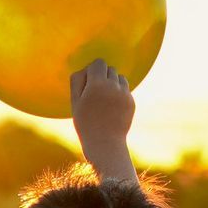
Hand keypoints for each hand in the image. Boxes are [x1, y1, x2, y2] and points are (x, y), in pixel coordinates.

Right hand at [69, 59, 135, 178]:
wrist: (105, 144)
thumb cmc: (85, 123)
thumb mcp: (75, 102)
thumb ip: (77, 81)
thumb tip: (85, 69)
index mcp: (97, 84)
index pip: (98, 63)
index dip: (92, 70)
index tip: (88, 83)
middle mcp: (113, 86)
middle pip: (110, 69)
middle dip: (103, 76)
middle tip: (95, 93)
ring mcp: (125, 94)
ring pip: (119, 78)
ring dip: (112, 83)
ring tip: (105, 99)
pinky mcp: (132, 102)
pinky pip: (125, 90)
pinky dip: (119, 94)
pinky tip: (112, 108)